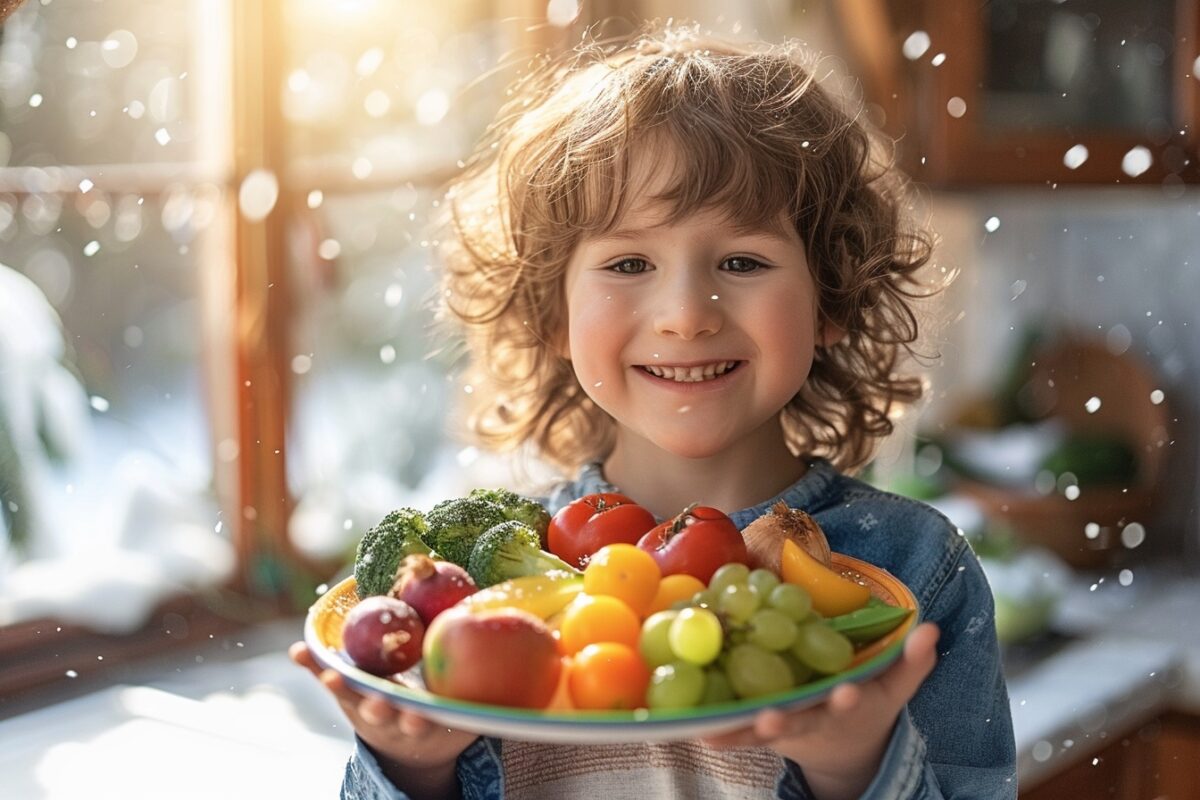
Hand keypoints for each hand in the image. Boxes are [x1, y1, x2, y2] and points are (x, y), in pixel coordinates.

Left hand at [289, 641, 478, 797]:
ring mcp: (368, 710)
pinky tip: (300, 651)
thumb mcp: (466, 716)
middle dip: (380, 709)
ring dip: (342, 687)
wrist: (415, 751)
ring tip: (330, 676)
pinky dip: (314, 665)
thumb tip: (517, 654)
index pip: (424, 724)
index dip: (421, 720)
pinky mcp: (350, 698)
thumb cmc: (447, 720)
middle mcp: (394, 720)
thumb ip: (484, 695)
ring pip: (353, 700)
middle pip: (385, 716)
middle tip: (378, 704)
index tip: (420, 716)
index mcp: (426, 725)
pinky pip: (330, 680)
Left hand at [700, 622, 939, 799]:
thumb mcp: (894, 687)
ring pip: (761, 734)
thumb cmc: (867, 705)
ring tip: (714, 732)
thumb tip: (931, 627)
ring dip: (740, 732)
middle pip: (799, 724)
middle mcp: (813, 721)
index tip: (847, 692)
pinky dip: (718, 731)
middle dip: (786, 723)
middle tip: (770, 721)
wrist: (844, 746)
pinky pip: (737, 732)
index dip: (848, 699)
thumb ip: (913, 661)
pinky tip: (693, 727)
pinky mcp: (759, 731)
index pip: (849, 704)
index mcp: (846, 707)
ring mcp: (785, 729)